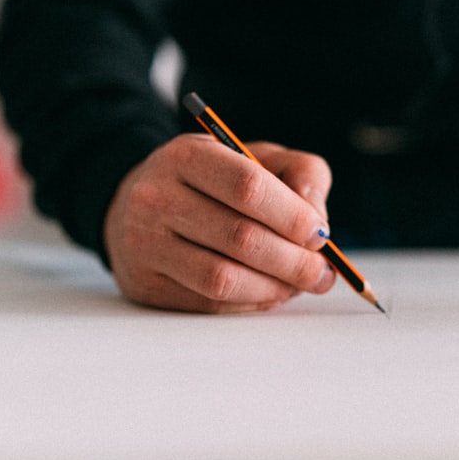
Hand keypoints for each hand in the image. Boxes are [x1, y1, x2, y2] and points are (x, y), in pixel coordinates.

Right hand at [103, 134, 336, 312]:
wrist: (136, 204)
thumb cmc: (211, 181)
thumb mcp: (253, 156)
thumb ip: (300, 171)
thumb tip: (316, 213)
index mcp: (186, 156)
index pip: (248, 186)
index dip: (292, 215)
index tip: (320, 234)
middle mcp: (156, 197)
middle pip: (239, 237)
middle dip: (293, 261)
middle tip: (322, 272)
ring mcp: (145, 244)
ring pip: (222, 278)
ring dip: (274, 287)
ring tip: (300, 284)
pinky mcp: (145, 284)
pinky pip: (208, 303)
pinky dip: (250, 302)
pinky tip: (270, 292)